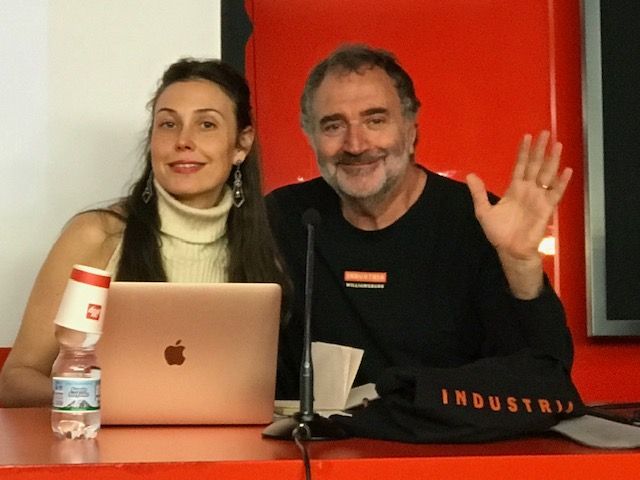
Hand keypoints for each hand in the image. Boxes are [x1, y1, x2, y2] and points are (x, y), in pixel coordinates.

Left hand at [465, 131, 572, 297]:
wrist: (510, 250)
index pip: (521, 166)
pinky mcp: (547, 208)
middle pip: (536, 165)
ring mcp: (539, 198)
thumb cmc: (499, 232)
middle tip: (546, 133)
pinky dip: (561, 182)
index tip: (527, 137)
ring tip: (557, 145)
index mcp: (514, 189)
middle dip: (540, 150)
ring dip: (552, 160)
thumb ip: (478, 193)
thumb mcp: (484, 211)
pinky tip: (566, 170)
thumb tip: (470, 175)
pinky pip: (555, 192)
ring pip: (547, 174)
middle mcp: (528, 190)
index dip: (524, 152)